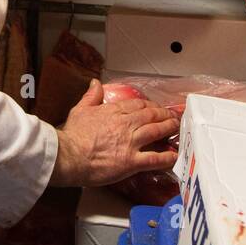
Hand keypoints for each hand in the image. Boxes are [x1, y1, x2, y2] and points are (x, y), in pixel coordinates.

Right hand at [49, 80, 179, 187]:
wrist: (68, 156)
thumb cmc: (72, 135)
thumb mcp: (80, 110)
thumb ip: (90, 96)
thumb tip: (95, 83)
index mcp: (114, 111)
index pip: (138, 105)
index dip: (150, 106)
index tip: (156, 108)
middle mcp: (126, 124)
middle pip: (151, 116)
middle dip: (164, 115)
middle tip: (173, 116)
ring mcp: (131, 143)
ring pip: (156, 131)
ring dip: (169, 128)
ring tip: (176, 128)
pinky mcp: (131, 162)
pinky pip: (154, 159)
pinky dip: (166, 157)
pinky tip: (174, 156)